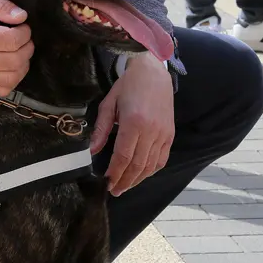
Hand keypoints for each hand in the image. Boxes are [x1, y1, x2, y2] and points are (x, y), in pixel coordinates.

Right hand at [0, 0, 33, 96]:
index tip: (22, 27)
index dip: (25, 33)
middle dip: (27, 47)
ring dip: (23, 63)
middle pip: (15, 60)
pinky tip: (10, 65)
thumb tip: (22, 17)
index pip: (12, 40)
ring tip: (18, 51)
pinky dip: (14, 78)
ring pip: (13, 77)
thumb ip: (1, 5)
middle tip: (23, 39)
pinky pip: (4, 89)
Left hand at [90, 53, 173, 196]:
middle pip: (137, 165)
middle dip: (125, 181)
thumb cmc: (128, 85)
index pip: (123, 156)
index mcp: (133, 122)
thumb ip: (101, 129)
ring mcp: (163, 133)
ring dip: (138, 179)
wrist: (153, 71)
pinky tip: (141, 175)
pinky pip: (162, 158)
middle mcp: (151, 130)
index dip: (115, 173)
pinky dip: (152, 170)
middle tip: (114, 190)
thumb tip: (92, 151)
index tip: (106, 182)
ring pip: (150, 165)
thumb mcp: (109, 104)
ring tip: (126, 186)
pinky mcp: (170, 134)